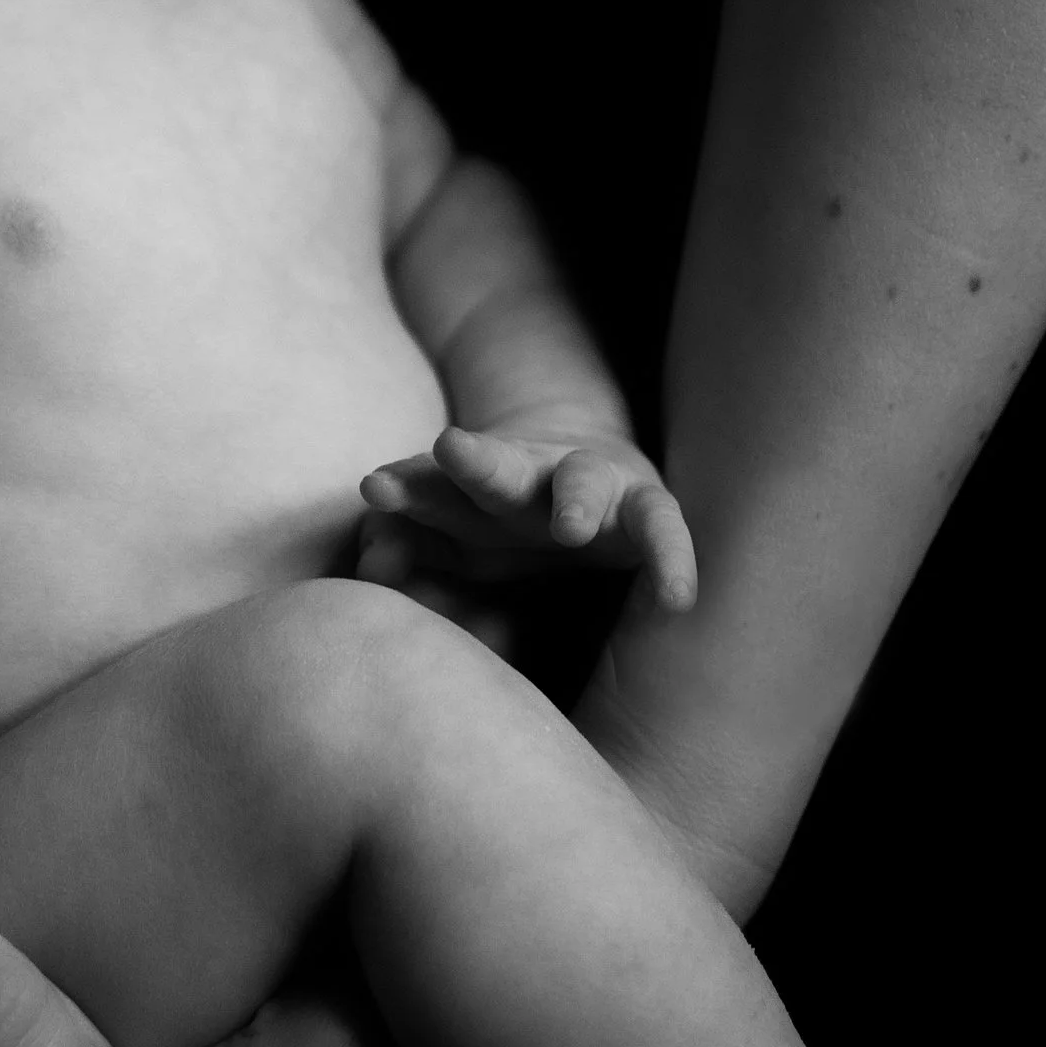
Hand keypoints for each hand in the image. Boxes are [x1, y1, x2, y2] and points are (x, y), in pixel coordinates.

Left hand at [357, 422, 697, 610]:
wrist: (587, 472)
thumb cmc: (506, 521)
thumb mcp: (453, 539)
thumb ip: (410, 551)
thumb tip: (368, 564)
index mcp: (470, 492)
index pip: (430, 484)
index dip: (403, 488)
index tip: (372, 489)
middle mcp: (529, 480)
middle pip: (497, 469)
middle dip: (474, 463)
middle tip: (451, 448)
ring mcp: (588, 486)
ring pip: (579, 481)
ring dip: (574, 499)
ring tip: (572, 526)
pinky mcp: (644, 507)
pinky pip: (661, 531)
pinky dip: (669, 559)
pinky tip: (676, 598)